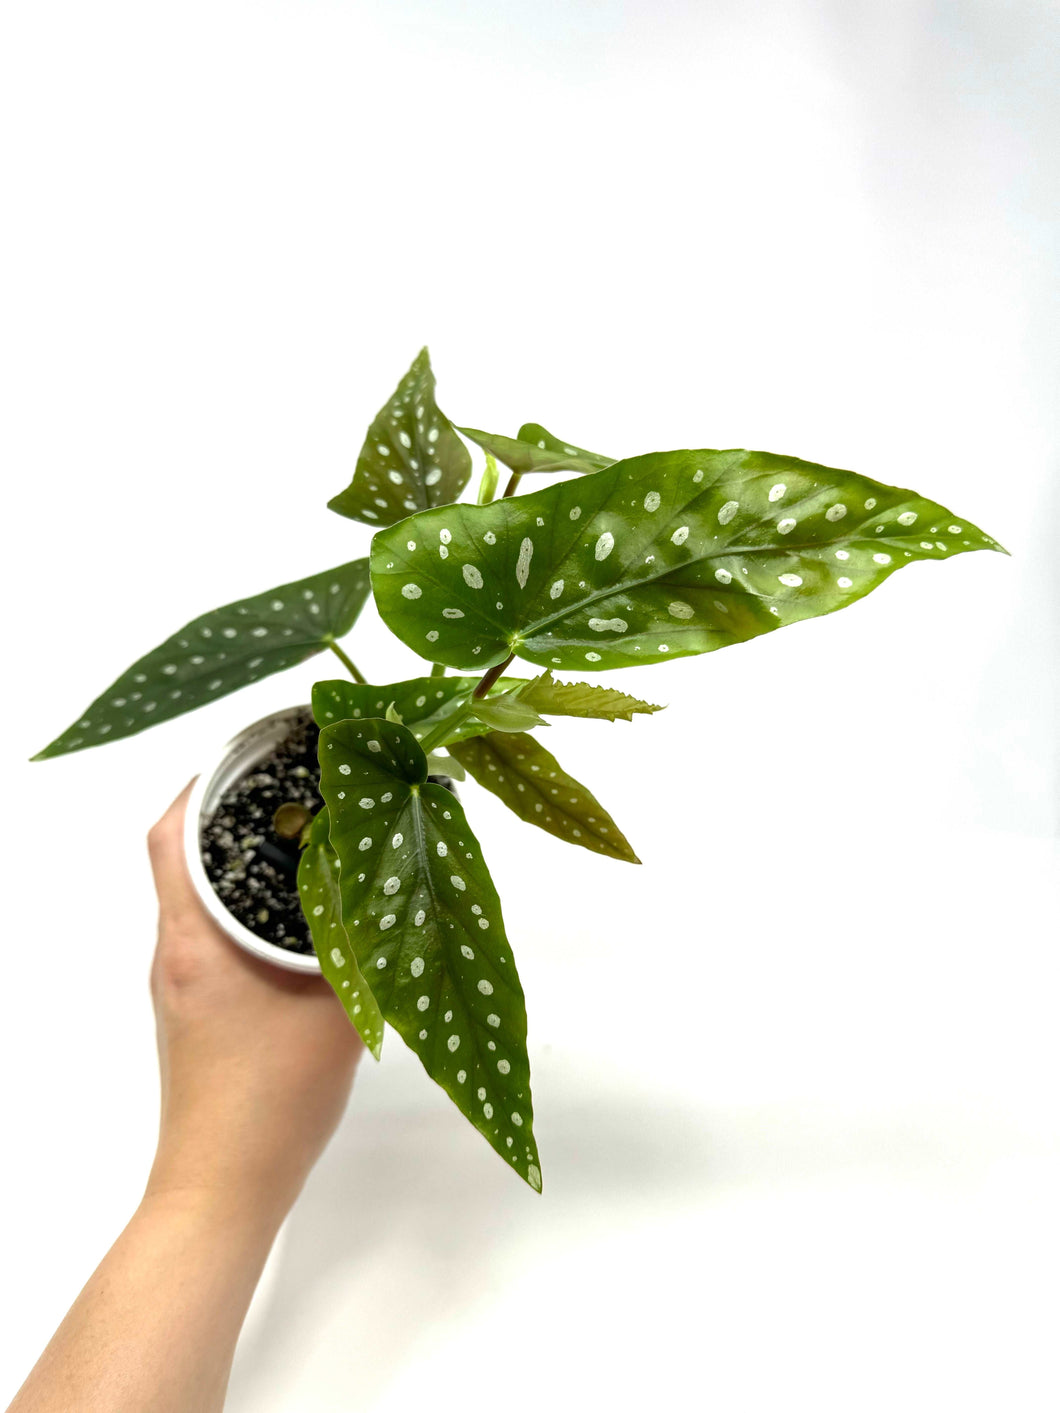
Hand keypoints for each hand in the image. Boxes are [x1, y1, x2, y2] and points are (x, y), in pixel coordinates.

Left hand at [145, 780, 363, 1221]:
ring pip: (201, 896)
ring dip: (243, 860)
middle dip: (233, 813)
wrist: (223, 1186)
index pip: (170, 835)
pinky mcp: (196, 1008)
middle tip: (299, 789)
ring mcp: (181, 983)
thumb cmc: (270, 1099)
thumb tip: (401, 889)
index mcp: (193, 940)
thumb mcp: (335, 1012)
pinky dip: (250, 905)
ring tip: (310, 838)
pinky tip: (302, 911)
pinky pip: (215, 932)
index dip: (204, 784)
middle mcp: (175, 952)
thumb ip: (367, 947)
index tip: (258, 758)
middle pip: (183, 856)